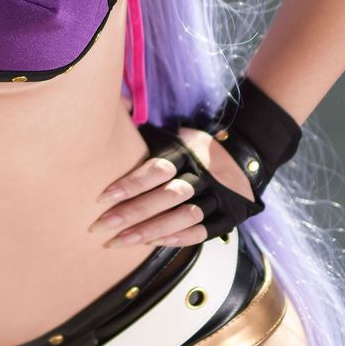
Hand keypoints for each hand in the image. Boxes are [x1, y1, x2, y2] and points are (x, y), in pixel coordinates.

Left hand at [89, 126, 257, 248]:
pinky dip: (177, 239)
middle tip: (100, 227)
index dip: (130, 184)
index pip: (157, 169)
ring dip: (150, 231)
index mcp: (186, 152)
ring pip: (184, 217)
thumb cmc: (193, 147)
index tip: (102, 198)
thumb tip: (119, 101)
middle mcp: (203, 174)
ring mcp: (218, 196)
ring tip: (119, 241)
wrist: (243, 156)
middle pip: (168, 196)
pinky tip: (150, 244)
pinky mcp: (228, 216)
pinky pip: (202, 232)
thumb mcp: (172, 133)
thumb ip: (144, 124)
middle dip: (133, 213)